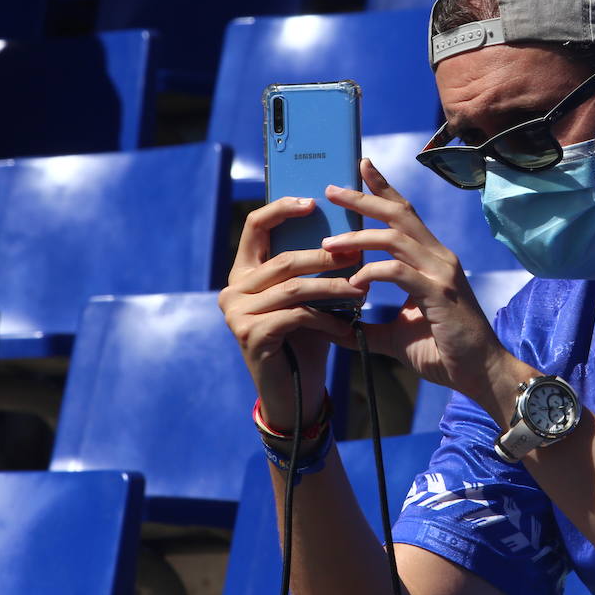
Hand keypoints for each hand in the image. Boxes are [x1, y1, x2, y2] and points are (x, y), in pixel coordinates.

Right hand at [218, 196, 365, 426]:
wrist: (294, 393)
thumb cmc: (305, 338)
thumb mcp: (309, 295)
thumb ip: (313, 265)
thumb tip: (347, 226)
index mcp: (245, 270)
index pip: (256, 226)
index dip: (282, 208)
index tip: (313, 201)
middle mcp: (233, 288)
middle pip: (284, 258)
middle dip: (325, 256)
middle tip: (358, 254)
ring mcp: (236, 313)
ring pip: (292, 287)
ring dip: (332, 288)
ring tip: (361, 291)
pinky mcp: (248, 335)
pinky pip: (295, 316)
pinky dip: (325, 318)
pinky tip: (345, 326)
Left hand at [311, 158, 523, 408]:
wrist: (481, 374)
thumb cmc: (444, 352)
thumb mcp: (397, 336)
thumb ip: (368, 328)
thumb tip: (334, 328)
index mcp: (432, 259)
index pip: (405, 214)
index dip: (383, 188)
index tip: (361, 166)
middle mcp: (439, 257)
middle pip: (399, 214)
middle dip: (364, 197)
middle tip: (331, 189)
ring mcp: (441, 273)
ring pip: (395, 238)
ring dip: (359, 237)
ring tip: (329, 244)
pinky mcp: (439, 293)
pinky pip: (399, 272)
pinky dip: (372, 273)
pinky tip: (353, 283)